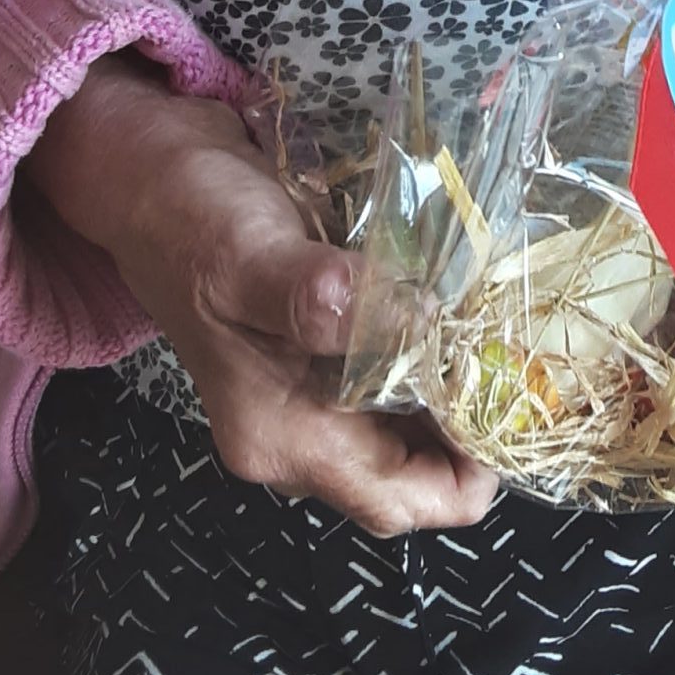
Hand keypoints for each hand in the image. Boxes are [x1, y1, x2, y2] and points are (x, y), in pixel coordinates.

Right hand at [19, 53, 498, 536]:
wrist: (146, 174)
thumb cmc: (190, 216)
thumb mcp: (249, 253)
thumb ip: (317, 297)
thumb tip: (406, 320)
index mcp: (278, 435)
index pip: (392, 501)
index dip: (466, 477)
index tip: (521, 413)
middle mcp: (292, 432)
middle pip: (407, 472)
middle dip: (472, 432)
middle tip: (529, 365)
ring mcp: (302, 395)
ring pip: (403, 427)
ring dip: (456, 393)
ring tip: (509, 340)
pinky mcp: (313, 355)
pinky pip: (389, 382)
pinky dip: (431, 359)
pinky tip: (464, 315)